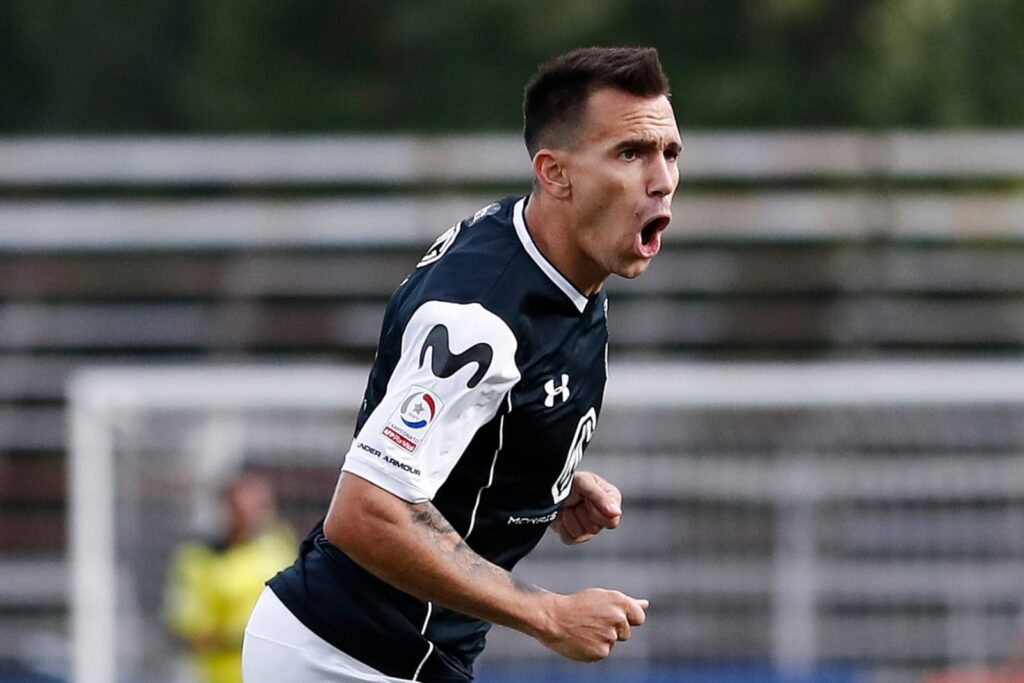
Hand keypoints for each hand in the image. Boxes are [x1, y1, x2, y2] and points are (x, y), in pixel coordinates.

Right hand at [533, 589, 647, 661]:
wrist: (553, 618)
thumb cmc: (578, 606)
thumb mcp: (602, 598)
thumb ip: (627, 603)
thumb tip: (645, 604)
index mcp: (620, 602)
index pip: (639, 617)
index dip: (628, 620)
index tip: (614, 619)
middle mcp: (618, 618)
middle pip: (626, 633)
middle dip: (613, 630)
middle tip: (593, 622)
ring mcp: (610, 636)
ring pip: (613, 642)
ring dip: (603, 639)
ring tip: (585, 630)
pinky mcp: (602, 652)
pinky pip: (603, 652)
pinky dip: (594, 648)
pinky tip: (582, 639)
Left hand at [550, 471, 621, 543]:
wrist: (550, 489)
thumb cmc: (570, 481)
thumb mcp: (584, 482)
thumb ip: (600, 497)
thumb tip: (616, 512)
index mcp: (611, 500)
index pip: (612, 520)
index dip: (595, 511)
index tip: (585, 499)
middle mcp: (603, 515)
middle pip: (595, 528)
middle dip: (581, 513)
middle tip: (576, 501)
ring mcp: (589, 527)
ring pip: (581, 534)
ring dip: (570, 518)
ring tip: (568, 506)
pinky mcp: (574, 535)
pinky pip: (569, 538)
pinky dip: (562, 526)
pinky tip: (562, 515)